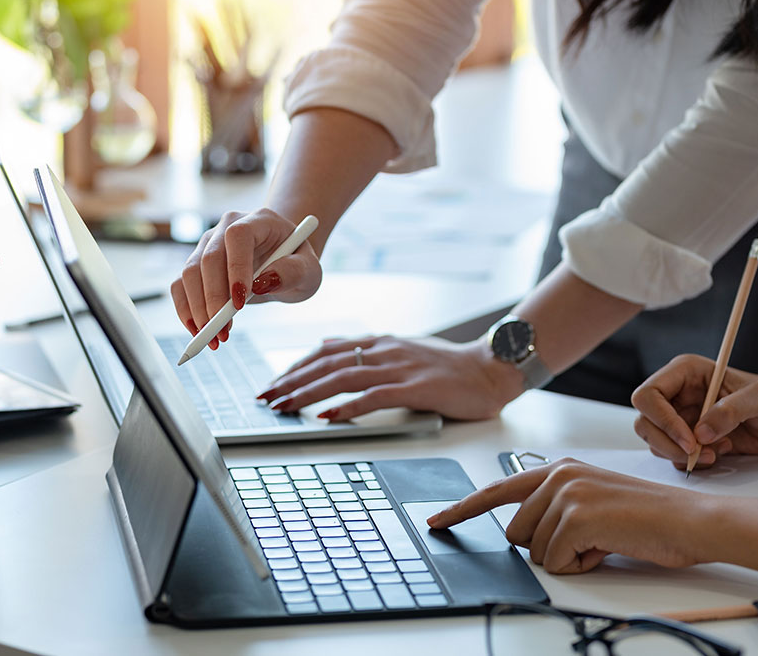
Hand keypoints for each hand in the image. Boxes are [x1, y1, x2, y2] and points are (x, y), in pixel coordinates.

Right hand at [170, 209, 321, 347]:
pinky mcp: (197, 264)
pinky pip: (180, 285)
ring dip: (198, 310)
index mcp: (259, 220)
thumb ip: (292, 272)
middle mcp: (228, 227)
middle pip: (208, 258)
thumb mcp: (309, 270)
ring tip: (216, 338)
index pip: (238, 236)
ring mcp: (208, 244)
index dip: (236, 268)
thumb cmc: (297, 262)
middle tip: (223, 332)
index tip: (240, 304)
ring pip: (189, 273)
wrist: (283, 259)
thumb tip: (262, 282)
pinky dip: (186, 310)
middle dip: (213, 300)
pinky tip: (199, 331)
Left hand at [258, 335, 523, 420]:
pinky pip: (374, 396)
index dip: (296, 366)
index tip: (274, 382)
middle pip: (327, 363)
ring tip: (284, 407)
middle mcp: (385, 350)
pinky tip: (327, 416)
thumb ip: (368, 352)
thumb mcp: (402, 352)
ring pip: (343, 377)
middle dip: (291, 380)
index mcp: (380, 342)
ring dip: (308, 393)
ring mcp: (399, 368)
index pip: (327, 351)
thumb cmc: (449, 367)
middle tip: (266, 397)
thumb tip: (332, 348)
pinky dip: (347, 407)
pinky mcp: (416, 388)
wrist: (491, 369)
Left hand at [427, 459, 711, 572]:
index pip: (497, 490)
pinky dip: (581, 565)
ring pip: (535, 550)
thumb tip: (524, 536)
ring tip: (604, 540)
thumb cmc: (648, 518)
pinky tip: (607, 547)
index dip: (463, 509)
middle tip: (590, 539)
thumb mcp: (592, 503)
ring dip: (568, 557)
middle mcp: (557, 474)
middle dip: (547, 547)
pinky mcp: (576, 516)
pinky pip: (555, 561)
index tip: (437, 521)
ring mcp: (565, 493)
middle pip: (515, 533)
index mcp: (558, 469)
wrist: (690, 521)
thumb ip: (555, 510)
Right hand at [630, 354, 757, 470]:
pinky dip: (691, 462)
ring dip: (682, 455)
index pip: (648, 395)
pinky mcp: (686, 437)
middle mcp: (676, 393)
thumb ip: (731, 411)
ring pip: (654, 441)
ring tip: (717, 451)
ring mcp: (679, 417)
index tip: (690, 440)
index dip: (662, 420)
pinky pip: (671, 455)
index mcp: (685, 372)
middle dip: (668, 443)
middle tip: (699, 453)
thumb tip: (700, 433)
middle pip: (645, 421)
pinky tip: (719, 453)